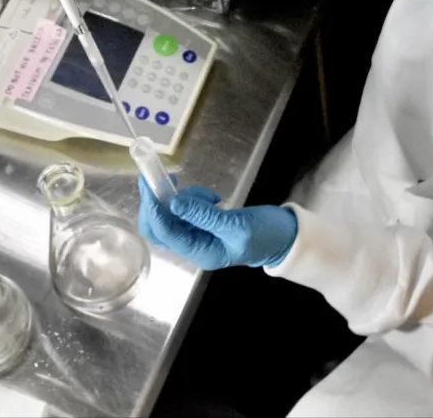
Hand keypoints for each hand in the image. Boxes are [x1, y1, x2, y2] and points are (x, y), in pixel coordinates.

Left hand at [138, 177, 297, 269]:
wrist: (284, 238)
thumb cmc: (265, 235)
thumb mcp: (238, 225)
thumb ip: (205, 216)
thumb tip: (173, 204)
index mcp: (200, 252)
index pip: (165, 232)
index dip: (154, 207)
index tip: (148, 182)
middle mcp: (193, 246)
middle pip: (159, 227)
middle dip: (157, 202)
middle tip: (165, 179)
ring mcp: (196, 236)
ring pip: (171, 215)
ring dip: (182, 198)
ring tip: (209, 195)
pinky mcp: (202, 225)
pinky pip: (184, 210)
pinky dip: (191, 199)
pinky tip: (211, 198)